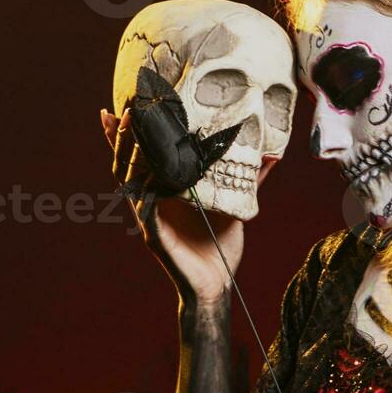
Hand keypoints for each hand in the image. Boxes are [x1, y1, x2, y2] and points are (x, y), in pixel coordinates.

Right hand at [101, 107, 242, 305]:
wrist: (216, 284)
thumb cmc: (219, 247)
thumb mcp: (235, 204)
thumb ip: (248, 179)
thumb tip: (270, 154)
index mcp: (164, 192)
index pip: (141, 159)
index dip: (127, 137)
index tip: (122, 108)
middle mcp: (151, 202)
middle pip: (126, 164)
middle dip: (121, 138)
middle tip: (124, 111)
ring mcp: (149, 219)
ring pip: (130, 182)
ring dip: (129, 156)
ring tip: (129, 131)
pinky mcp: (155, 236)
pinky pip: (146, 208)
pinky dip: (146, 190)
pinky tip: (149, 173)